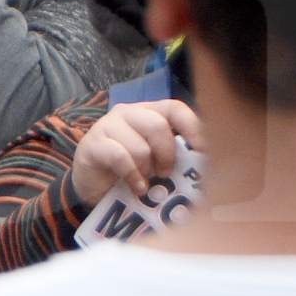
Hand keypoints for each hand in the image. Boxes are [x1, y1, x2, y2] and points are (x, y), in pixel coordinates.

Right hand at [66, 99, 199, 207]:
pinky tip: (136, 187)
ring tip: (145, 182)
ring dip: (146, 169)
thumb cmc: (133, 171)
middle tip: (165, 173)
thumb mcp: (157, 160)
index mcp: (149, 113)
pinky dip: (132, 176)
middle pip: (157, 125)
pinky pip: (120, 158)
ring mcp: (107, 126)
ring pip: (139, 146)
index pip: (174, 108)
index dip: (192, 127)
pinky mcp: (92, 144)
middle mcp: (128, 113)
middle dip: (166, 154)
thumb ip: (175, 155)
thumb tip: (202, 164)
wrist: (94, 187)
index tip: (202, 150)